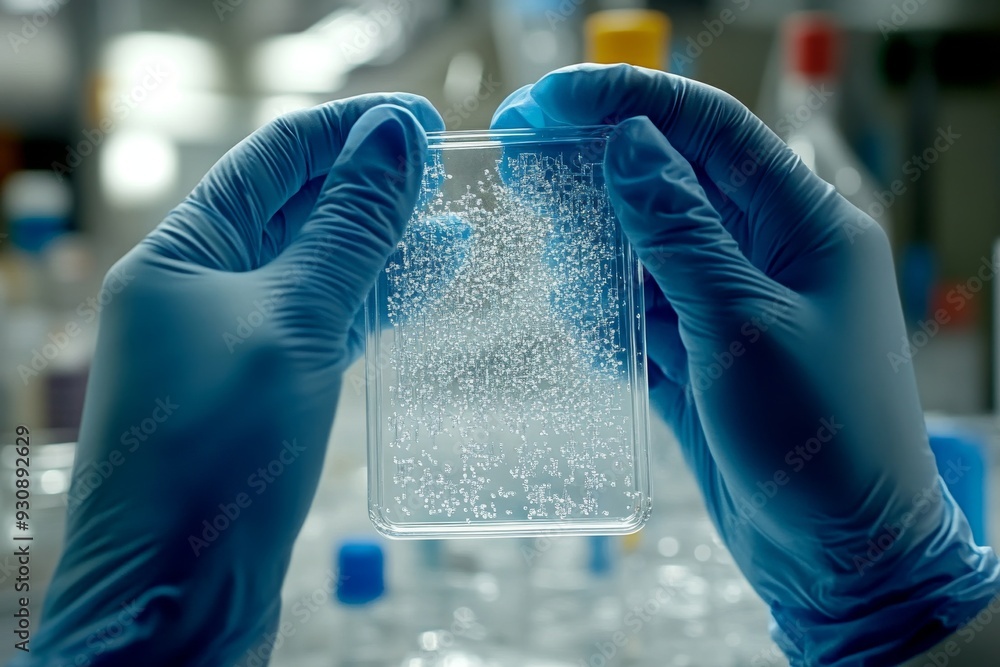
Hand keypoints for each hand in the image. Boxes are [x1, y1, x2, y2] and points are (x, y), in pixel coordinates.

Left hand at [23, 95, 442, 665]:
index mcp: (180, 256)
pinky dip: (374, 303)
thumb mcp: (290, 324)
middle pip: (296, 211)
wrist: (176, 604)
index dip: (348, 132)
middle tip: (450, 166)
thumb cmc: (215, 459)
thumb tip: (392, 139)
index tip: (422, 120)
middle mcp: (199, 292)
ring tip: (455, 224)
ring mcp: (232, 346)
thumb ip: (345, 232)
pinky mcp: (266, 394)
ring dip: (383, 244)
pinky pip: (326, 325)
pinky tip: (422, 288)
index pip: (273, 162)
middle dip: (370, 185)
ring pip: (319, 271)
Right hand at [493, 64, 999, 664]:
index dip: (627, 101)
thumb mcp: (743, 326)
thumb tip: (628, 144)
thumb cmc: (821, 444)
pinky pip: (644, 312)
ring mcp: (733, 305)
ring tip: (565, 272)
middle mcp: (769, 254)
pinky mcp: (704, 354)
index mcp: (804, 225)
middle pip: (670, 181)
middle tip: (524, 169)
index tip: (548, 100)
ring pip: (648, 249)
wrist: (840, 560)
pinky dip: (610, 315)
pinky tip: (591, 331)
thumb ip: (680, 233)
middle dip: (597, 172)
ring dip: (598, 253)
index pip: (710, 130)